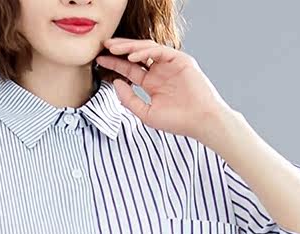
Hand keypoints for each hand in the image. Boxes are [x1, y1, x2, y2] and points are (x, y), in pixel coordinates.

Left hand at [96, 37, 232, 139]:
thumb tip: (115, 83)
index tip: (99, 60)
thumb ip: (129, 100)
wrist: (200, 121)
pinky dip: (145, 51)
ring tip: (114, 48)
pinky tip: (132, 56)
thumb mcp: (146, 113)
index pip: (130, 69)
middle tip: (104, 47)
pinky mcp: (180, 60)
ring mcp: (170, 64)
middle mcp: (160, 71)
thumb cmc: (177, 121)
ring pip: (147, 49)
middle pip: (136, 55)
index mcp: (152, 84)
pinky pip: (160, 50)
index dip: (114, 64)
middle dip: (119, 50)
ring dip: (129, 47)